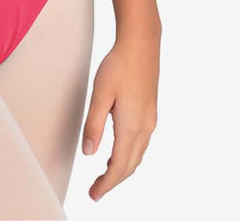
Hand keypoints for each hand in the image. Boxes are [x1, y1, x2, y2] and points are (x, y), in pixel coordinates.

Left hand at [81, 29, 159, 201]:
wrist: (142, 45)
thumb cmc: (118, 65)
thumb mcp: (100, 93)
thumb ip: (94, 124)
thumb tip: (89, 153)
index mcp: (131, 126)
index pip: (119, 166)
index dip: (106, 184)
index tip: (93, 195)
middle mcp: (145, 128)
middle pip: (130, 166)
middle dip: (113, 181)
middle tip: (95, 191)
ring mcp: (150, 121)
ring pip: (137, 156)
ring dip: (121, 170)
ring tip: (104, 177)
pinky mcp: (150, 113)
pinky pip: (140, 145)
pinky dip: (129, 156)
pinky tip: (118, 154)